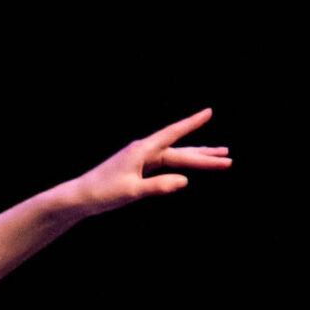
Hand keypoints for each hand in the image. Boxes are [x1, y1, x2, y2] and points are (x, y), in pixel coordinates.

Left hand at [73, 110, 231, 214]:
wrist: (80, 197)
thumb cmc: (103, 193)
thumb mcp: (132, 192)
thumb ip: (158, 186)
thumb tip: (185, 181)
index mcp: (143, 150)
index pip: (173, 134)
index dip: (192, 123)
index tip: (209, 112)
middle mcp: (144, 151)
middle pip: (180, 151)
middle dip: (205, 155)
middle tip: (228, 159)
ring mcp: (142, 159)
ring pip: (176, 157)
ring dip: (197, 158)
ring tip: (219, 157)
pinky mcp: (139, 168)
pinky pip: (166, 164)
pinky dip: (181, 164)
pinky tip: (191, 165)